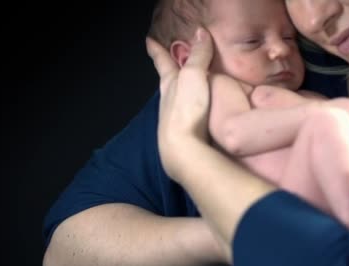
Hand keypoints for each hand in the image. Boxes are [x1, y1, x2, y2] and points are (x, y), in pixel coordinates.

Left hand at [146, 28, 213, 180]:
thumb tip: (199, 32)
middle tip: (170, 62)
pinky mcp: (183, 136)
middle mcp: (167, 101)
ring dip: (180, 91)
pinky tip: (195, 112)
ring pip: (175, 99)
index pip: (162, 62)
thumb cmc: (186, 109)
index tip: (149, 42)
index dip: (156, 51)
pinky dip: (190, 108)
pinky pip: (186, 115)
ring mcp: (173, 120)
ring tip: (185, 86)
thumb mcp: (193, 76)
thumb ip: (198, 56)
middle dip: (169, 71)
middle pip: (167, 81)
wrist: (183, 150)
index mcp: (169, 84)